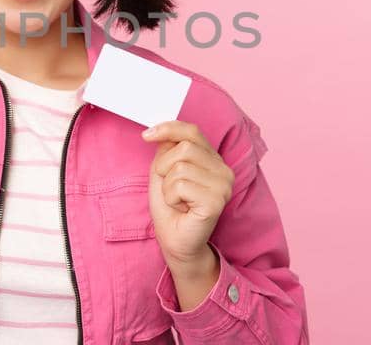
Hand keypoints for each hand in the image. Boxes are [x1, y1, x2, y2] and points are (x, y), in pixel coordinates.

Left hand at [144, 120, 232, 281]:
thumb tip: (163, 131)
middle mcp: (223, 170)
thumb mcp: (164, 171)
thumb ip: (167, 149)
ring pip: (180, 167)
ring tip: (176, 200)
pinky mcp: (216, 201)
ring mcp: (223, 186)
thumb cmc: (171, 207)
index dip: (168, 128)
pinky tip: (181, 208)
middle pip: (184, 148)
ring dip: (167, 186)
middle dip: (164, 166)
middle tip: (168, 186)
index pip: (192, 131)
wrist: (175, 240)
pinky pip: (180, 186)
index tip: (146, 135)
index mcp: (213, 159)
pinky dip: (171, 197)